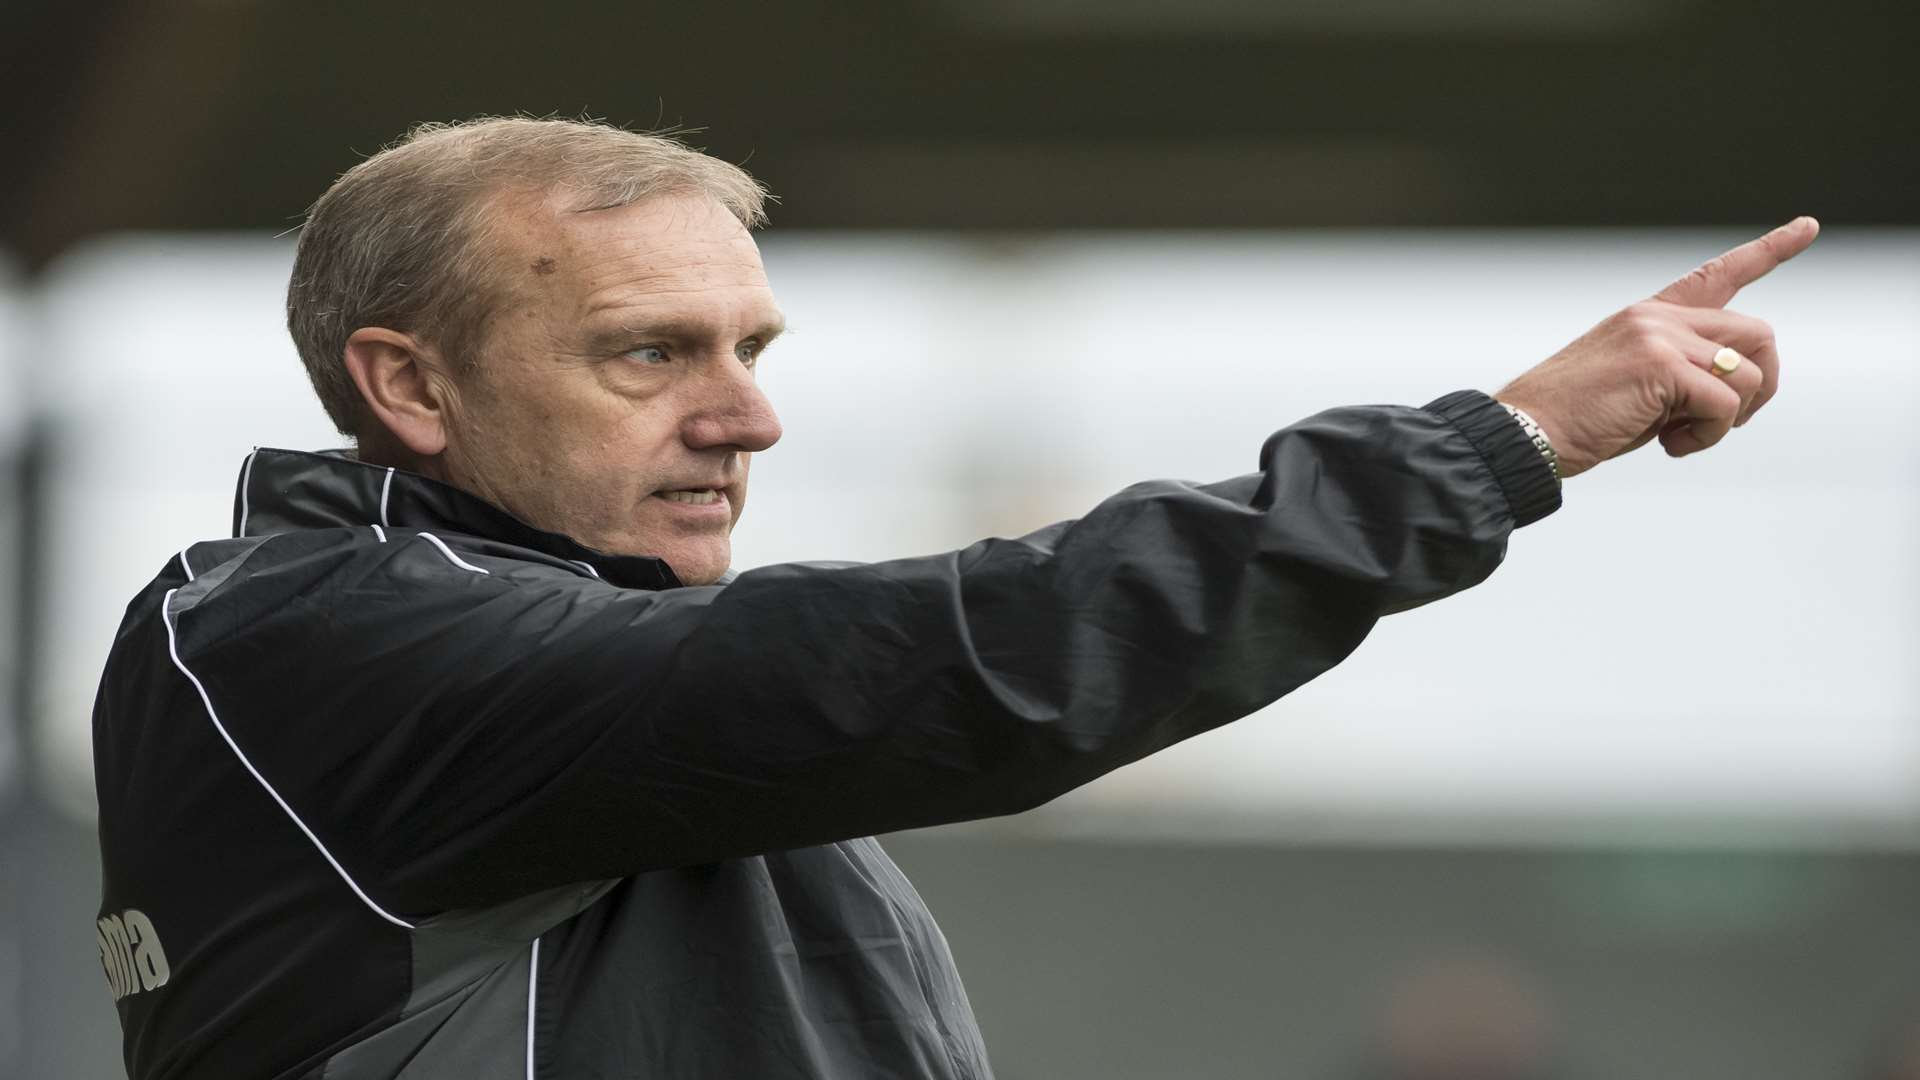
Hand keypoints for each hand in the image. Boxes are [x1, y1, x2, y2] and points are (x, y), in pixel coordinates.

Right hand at [1494, 217, 1818, 478]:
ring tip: (1677, 438)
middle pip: (1758, 335)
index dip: (1769, 250)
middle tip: (1721, 423)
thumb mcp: (1633, 387)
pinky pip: (1724, 406)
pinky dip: (1707, 436)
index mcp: (1647, 316)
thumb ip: (1681, 374)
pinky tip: (1668, 445)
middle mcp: (1657, 317)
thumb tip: (1734, 395)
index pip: (1717, 274)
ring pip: (1748, 374)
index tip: (1809, 225)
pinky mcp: (1662, 366)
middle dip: (1759, 387)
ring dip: (1727, 421)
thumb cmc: (1570, 422)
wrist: (1522, 434)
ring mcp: (1660, 336)